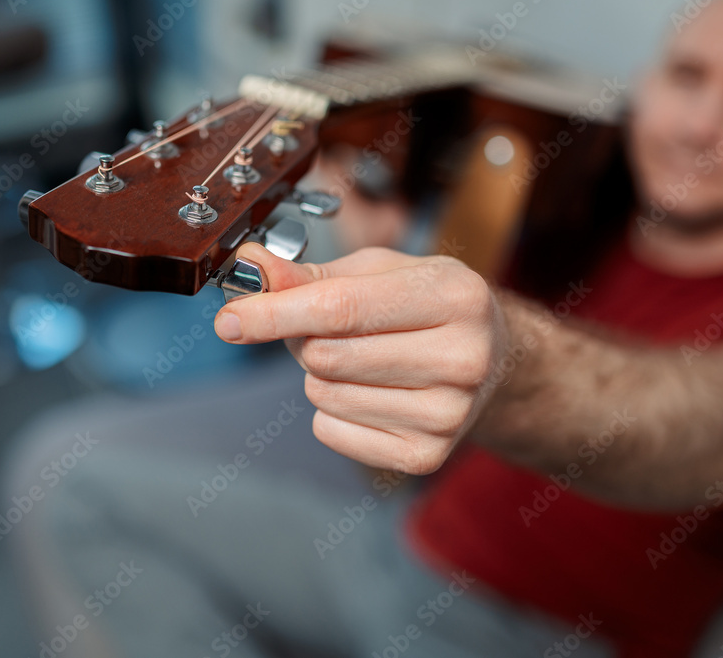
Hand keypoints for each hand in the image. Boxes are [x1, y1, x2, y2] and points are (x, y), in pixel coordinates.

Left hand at [213, 243, 506, 474]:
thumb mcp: (379, 272)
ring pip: (325, 395)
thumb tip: (249, 267)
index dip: (274, 314)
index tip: (229, 320)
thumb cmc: (427, 304)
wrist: (493, 360)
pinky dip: (332, 412)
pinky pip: (332, 432)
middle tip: (331, 329)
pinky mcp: (426, 456)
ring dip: (320, 375)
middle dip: (305, 340)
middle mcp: (462, 359)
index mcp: (454, 298)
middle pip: (327, 356)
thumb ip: (311, 275)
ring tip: (362, 359)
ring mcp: (448, 415)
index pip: (341, 308)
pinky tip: (372, 393)